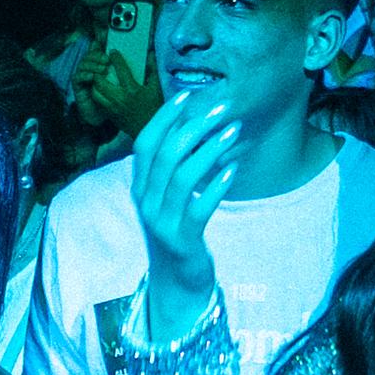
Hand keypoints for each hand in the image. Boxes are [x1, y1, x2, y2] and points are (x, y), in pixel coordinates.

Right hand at [128, 78, 245, 315]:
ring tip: (233, 131)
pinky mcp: (182, 240)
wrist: (177, 280)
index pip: (146, 144)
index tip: (187, 94)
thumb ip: (175, 167)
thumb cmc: (178, 229)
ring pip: (182, 178)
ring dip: (209, 150)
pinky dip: (215, 187)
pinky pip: (198, 208)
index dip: (164, 118)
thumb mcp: (169, 197)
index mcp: (140, 187)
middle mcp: (145, 202)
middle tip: (221, 107)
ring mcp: (161, 222)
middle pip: (165, 156)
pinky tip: (233, 169)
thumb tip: (195, 125)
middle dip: (193, 127)